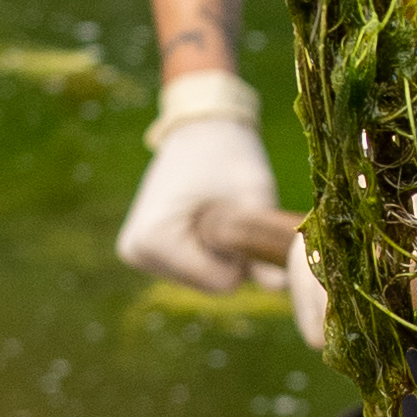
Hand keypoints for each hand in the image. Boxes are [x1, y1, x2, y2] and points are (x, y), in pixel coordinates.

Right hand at [119, 86, 332, 341]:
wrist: (200, 128)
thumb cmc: (228, 155)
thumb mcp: (253, 197)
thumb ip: (263, 246)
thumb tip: (280, 288)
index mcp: (153, 240)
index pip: (221, 283)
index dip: (240, 253)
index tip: (233, 215)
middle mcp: (136, 252)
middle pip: (210, 285)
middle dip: (228, 255)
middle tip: (223, 210)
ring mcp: (136, 253)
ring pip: (203, 279)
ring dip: (217, 252)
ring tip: (211, 210)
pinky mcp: (142, 250)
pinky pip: (192, 269)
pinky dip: (205, 250)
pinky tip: (200, 218)